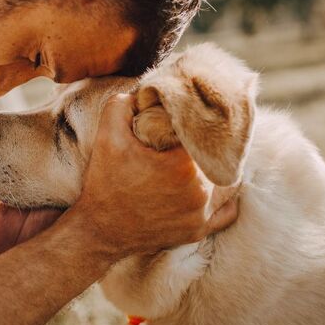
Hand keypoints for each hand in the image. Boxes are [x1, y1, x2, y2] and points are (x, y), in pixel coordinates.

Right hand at [73, 93, 237, 259]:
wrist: (98, 231)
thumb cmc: (104, 184)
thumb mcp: (107, 136)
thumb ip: (123, 104)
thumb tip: (144, 92)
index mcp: (184, 165)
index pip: (205, 133)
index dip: (196, 122)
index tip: (185, 120)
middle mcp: (200, 192)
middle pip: (217, 156)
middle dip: (206, 145)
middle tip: (192, 138)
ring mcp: (202, 215)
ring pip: (226, 181)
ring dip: (216, 168)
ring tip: (202, 158)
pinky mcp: (198, 231)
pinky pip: (226, 211)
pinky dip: (223, 198)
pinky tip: (211, 185)